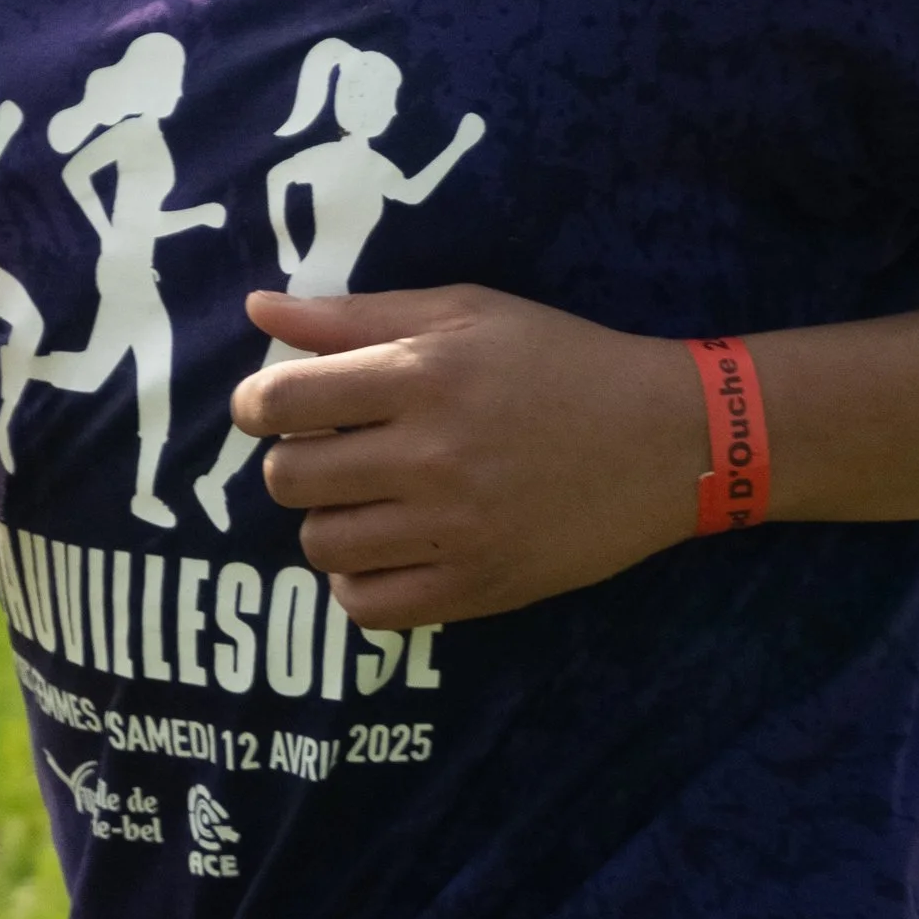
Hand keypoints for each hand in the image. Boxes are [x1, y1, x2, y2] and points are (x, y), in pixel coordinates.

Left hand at [232, 283, 708, 628]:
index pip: (284, 400)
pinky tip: (385, 546)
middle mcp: (431, 454)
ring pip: (321, 545)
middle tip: (330, 449)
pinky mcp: (477, 589)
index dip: (255, 405)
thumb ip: (355, 315)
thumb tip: (258, 310)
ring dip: (326, 519)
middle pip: (290, 478)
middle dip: (291, 460)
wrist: (663, 439)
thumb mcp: (463, 311)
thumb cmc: (557, 358)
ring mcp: (455, 530)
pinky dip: (357, 581)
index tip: (268, 407)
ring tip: (365, 497)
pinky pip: (367, 608)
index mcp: (422, 373)